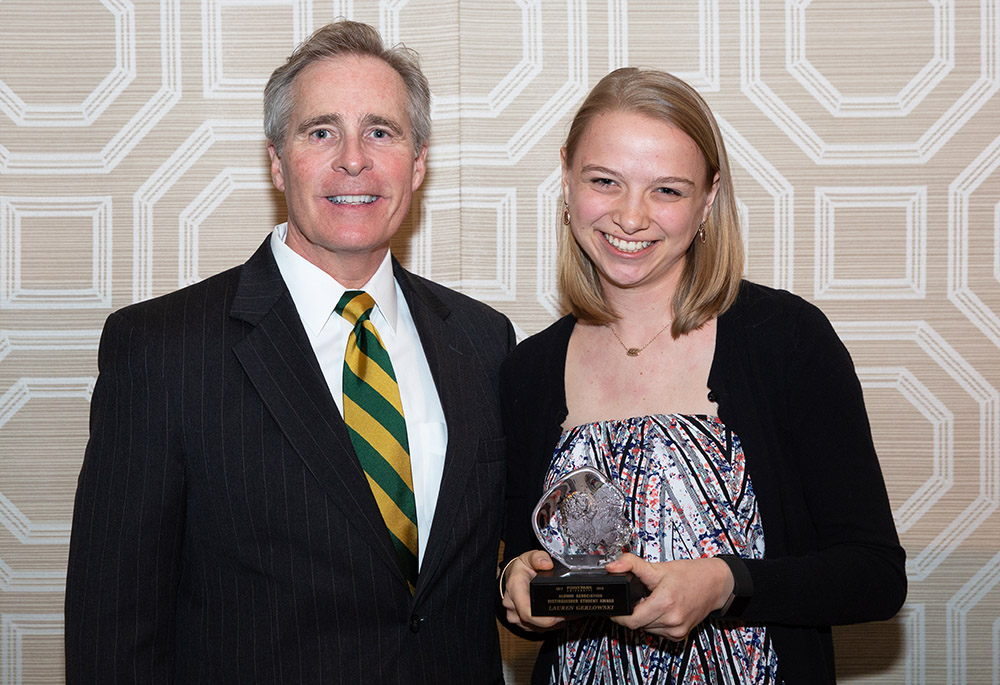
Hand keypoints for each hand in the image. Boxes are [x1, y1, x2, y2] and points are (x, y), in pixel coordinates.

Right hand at [500, 550, 565, 631]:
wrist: (511, 576)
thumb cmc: (521, 569)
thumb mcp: (529, 557)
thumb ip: (539, 557)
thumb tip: (547, 563)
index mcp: (514, 589)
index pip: (527, 612)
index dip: (545, 619)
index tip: (560, 616)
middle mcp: (512, 605)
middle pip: (535, 623)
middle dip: (554, 621)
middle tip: (569, 612)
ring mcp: (515, 616)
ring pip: (537, 628)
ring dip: (552, 624)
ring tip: (565, 612)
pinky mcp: (520, 623)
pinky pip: (536, 628)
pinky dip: (548, 624)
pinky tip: (556, 616)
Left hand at [604, 554, 732, 640]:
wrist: (715, 584)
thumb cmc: (689, 575)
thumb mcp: (657, 567)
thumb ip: (631, 564)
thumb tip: (612, 567)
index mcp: (665, 604)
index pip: (631, 620)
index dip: (620, 614)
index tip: (617, 607)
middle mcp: (672, 621)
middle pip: (638, 625)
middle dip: (634, 612)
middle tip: (639, 597)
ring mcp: (677, 630)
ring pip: (646, 629)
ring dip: (644, 617)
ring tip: (653, 600)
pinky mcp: (680, 636)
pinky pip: (658, 632)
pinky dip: (655, 622)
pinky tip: (661, 609)